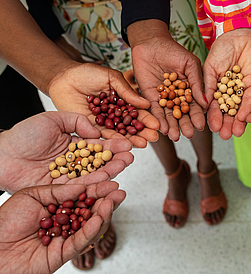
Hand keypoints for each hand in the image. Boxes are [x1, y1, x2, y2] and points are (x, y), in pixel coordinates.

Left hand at [0, 111, 133, 193]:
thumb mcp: (53, 118)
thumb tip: (97, 132)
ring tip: (125, 164)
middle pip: (100, 162)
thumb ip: (77, 121)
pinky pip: (81, 186)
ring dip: (111, 170)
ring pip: (94, 174)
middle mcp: (75, 162)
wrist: (2, 155)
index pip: (98, 146)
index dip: (113, 145)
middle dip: (117, 159)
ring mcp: (69, 176)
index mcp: (74, 145)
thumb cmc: (24, 134)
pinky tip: (108, 178)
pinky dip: (96, 183)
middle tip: (131, 156)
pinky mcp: (62, 189)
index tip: (128, 143)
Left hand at [0, 181, 124, 273]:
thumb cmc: (5, 220)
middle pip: (91, 211)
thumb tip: (82, 187)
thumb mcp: (32, 195)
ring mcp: (65, 238)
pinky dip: (91, 230)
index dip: (97, 189)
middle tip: (119, 192)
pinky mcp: (63, 253)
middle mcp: (64, 222)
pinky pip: (80, 241)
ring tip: (112, 202)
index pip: (82, 197)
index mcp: (58, 207)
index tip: (111, 181)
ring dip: (103, 214)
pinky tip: (100, 218)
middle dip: (106, 201)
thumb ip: (58, 191)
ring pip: (90, 226)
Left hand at [48, 62, 159, 147]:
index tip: (157, 125)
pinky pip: (104, 135)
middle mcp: (115, 114)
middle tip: (154, 137)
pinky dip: (114, 139)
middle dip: (143, 132)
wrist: (64, 78)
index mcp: (122, 101)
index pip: (137, 112)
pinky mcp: (91, 128)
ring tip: (143, 144)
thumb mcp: (111, 78)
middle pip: (131, 125)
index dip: (147, 118)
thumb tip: (146, 103)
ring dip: (132, 139)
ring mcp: (104, 122)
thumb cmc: (87, 73)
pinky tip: (124, 144)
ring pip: (120, 132)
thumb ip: (127, 91)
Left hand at [127, 19, 206, 140]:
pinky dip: (158, 119)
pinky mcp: (150, 97)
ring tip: (174, 137)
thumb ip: (197, 82)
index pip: (194, 105)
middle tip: (188, 135)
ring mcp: (164, 98)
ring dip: (172, 126)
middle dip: (185, 125)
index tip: (200, 126)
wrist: (151, 43)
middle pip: (182, 114)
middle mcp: (177, 97)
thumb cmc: (174, 50)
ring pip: (168, 115)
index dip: (197, 116)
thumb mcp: (190, 64)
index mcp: (189, 90)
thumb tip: (205, 103)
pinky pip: (155, 110)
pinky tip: (162, 128)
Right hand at [203, 29, 250, 139]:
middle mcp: (230, 94)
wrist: (235, 36)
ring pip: (241, 109)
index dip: (214, 118)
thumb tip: (204, 104)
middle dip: (227, 125)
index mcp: (218, 91)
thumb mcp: (209, 69)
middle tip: (225, 136)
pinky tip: (245, 117)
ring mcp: (242, 90)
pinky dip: (248, 107)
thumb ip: (207, 86)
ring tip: (236, 133)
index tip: (212, 128)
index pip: (216, 108)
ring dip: (238, 122)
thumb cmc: (220, 51)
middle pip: (229, 112)